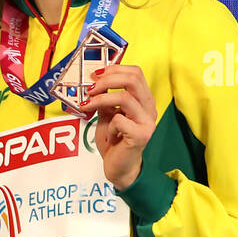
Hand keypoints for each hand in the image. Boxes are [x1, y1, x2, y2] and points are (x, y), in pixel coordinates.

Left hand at [77, 64, 156, 189]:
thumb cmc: (114, 141)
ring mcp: (148, 121)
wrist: (119, 167)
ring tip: (88, 105)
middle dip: (107, 80)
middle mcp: (149, 108)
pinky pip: (120, 120)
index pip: (135, 73)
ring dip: (101, 99)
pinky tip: (109, 133)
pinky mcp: (141, 135)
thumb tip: (93, 81)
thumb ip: (105, 98)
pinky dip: (109, 123)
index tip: (95, 75)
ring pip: (125, 97)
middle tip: (90, 88)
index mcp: (143, 100)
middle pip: (133, 79)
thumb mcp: (107, 114)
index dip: (114, 69)